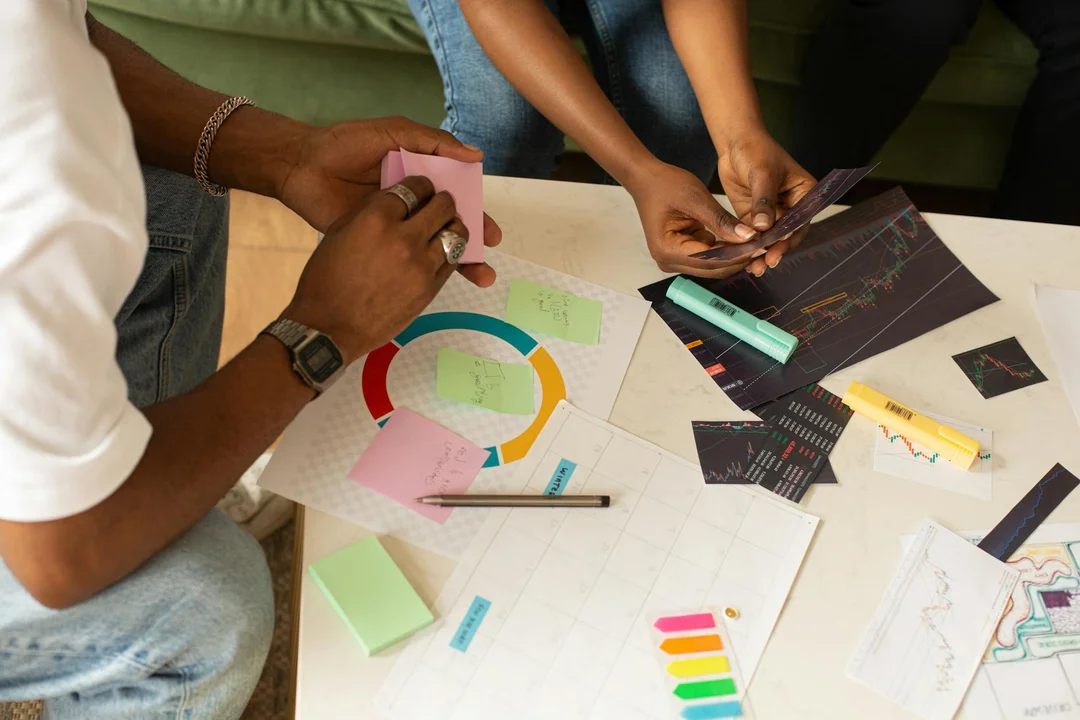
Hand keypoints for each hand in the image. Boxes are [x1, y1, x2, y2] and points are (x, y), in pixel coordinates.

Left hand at [277, 116, 502, 286]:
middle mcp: (410, 203)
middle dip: (469, 245)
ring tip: (475, 279)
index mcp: (419, 178)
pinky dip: (417, 270)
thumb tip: (476, 155)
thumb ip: (432, 142)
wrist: (300, 165)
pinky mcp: (373, 241)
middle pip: (447, 226)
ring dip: (452, 263)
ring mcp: (393, 224)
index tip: (490, 233)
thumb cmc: (345, 143)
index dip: (475, 215)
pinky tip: (434, 281)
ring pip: (428, 245)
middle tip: (485, 263)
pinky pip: (399, 256)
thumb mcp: (392, 134)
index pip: (455, 199)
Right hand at [284, 176, 464, 363]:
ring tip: (447, 225)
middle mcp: (403, 239)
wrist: (328, 327)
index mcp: (376, 220)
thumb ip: (369, 211)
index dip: (420, 185)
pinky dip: (452, 251)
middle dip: (442, 200)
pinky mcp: (430, 289)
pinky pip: (453, 261)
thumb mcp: (338, 233)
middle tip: (440, 202)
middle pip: (441, 206)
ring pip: (456, 233)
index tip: (422, 188)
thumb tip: (395, 199)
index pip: (412, 189)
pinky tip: (442, 249)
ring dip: (453, 224)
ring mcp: (420, 266)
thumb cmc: (325, 280)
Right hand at [625, 160, 757, 278]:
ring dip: (732, 254)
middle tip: (764, 244)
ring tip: (755, 240)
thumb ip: (722, 221)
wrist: (646, 179)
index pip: (710, 260)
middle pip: (712, 268)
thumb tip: (748, 237)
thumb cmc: (665, 184)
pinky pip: (708, 257)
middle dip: (738, 257)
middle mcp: (668, 261)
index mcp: (667, 250)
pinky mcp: (680, 254)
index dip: (738, 255)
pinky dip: (724, 249)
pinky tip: (739, 237)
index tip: (761, 245)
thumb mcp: (696, 199)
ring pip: (712, 265)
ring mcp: (673, 260)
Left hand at [716, 129, 815, 275]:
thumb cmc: (756, 150)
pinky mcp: (754, 217)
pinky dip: (749, 248)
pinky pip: (754, 236)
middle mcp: (791, 206)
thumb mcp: (762, 174)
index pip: (801, 220)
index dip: (790, 236)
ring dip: (763, 253)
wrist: (735, 142)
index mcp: (805, 193)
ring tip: (754, 268)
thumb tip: (763, 227)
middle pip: (787, 234)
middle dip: (777, 249)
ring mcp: (772, 213)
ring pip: (771, 238)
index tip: (778, 247)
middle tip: (766, 262)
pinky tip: (743, 259)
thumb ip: (763, 201)